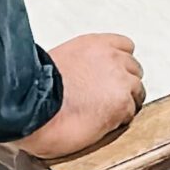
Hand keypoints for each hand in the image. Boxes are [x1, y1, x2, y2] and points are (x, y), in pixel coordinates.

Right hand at [15, 34, 145, 158]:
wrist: (32, 107)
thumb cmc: (34, 88)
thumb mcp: (59, 62)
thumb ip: (80, 64)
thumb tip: (83, 76)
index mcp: (94, 45)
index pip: (125, 47)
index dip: (119, 64)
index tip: (111, 76)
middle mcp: (111, 58)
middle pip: (134, 69)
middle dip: (123, 83)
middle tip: (106, 99)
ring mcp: (119, 80)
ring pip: (137, 91)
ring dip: (125, 102)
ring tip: (104, 114)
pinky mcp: (121, 104)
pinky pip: (131, 112)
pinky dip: (120, 119)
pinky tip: (102, 124)